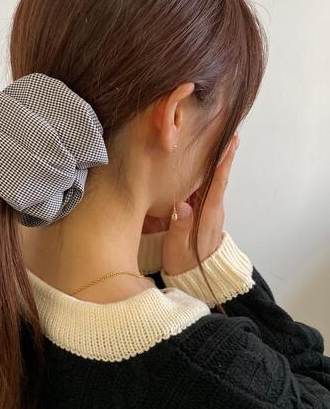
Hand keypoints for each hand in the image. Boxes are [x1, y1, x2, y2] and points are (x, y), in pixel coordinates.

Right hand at [161, 131, 239, 275]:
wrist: (196, 279)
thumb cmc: (185, 265)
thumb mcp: (178, 250)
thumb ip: (180, 228)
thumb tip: (181, 206)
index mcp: (207, 216)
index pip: (218, 183)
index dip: (224, 161)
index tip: (230, 140)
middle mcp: (212, 210)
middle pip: (217, 176)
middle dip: (220, 154)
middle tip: (224, 129)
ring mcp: (208, 211)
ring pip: (210, 182)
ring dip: (211, 162)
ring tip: (210, 139)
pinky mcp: (201, 214)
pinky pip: (202, 189)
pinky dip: (203, 174)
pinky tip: (195, 163)